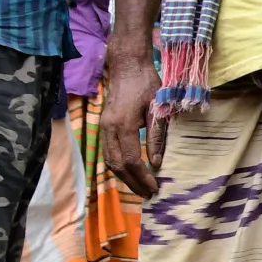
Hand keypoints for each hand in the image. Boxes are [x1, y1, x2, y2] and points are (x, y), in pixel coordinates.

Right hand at [100, 44, 163, 199]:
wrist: (127, 66)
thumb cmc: (147, 84)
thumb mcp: (158, 109)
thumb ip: (156, 136)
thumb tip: (156, 163)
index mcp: (122, 125)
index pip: (130, 160)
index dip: (142, 177)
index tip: (155, 188)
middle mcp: (108, 129)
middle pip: (116, 165)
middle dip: (132, 182)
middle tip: (148, 194)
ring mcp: (103, 128)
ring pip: (109, 160)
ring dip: (124, 177)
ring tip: (141, 188)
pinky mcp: (104, 126)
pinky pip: (108, 152)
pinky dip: (118, 166)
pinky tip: (130, 172)